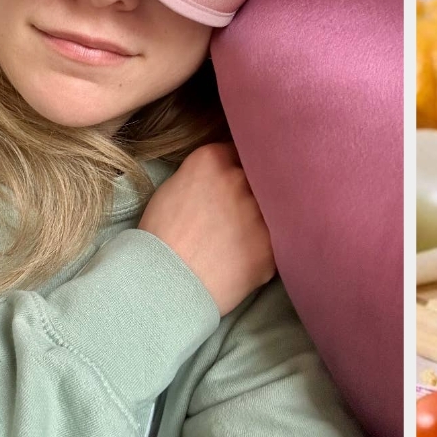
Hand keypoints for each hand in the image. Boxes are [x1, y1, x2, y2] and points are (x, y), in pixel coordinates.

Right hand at [138, 142, 274, 314]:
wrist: (163, 285)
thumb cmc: (160, 239)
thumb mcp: (174, 188)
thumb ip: (206, 175)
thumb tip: (226, 176)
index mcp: (212, 160)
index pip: (241, 151)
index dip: (240, 168)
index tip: (236, 183)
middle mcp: (239, 178)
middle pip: (260, 176)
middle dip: (254, 191)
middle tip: (238, 214)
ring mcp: (258, 211)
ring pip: (272, 209)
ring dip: (260, 221)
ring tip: (237, 241)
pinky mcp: (271, 245)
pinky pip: (276, 241)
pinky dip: (262, 250)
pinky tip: (241, 260)